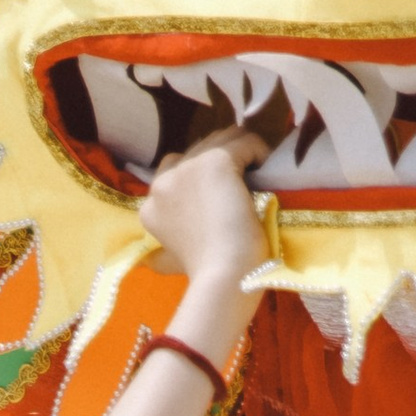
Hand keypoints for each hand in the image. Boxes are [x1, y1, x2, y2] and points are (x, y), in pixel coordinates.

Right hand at [140, 134, 265, 289]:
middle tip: (245, 174)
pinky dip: (258, 150)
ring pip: (220, 140)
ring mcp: (186, 169)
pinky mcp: (214, 161)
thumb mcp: (170, 261)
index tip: (222, 189)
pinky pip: (244, 142)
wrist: (222, 276)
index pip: (174, 171)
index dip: (201, 175)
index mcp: (149, 207)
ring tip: (257, 168)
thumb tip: (149, 258)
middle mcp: (161, 183)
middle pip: (197, 150)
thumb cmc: (205, 274)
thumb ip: (163, 246)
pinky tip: (265, 166)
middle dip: (222, 157)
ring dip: (241, 150)